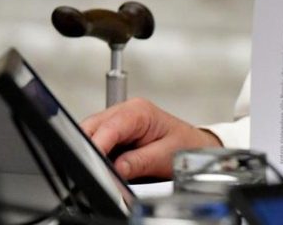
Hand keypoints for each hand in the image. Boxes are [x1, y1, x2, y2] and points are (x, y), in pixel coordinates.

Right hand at [81, 97, 220, 179]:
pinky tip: (106, 165)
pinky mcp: (114, 134)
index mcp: (139, 111)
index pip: (108, 127)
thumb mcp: (164, 156)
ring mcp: (117, 121)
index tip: (91, 163)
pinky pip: (97, 142)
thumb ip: (137, 162)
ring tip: (104, 169)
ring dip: (92, 152)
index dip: (96, 146)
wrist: (194, 147)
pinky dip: (97, 155)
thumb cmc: (185, 146)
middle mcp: (125, 112)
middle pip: (91, 128)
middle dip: (87, 149)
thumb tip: (113, 169)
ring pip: (89, 135)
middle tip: (94, 170)